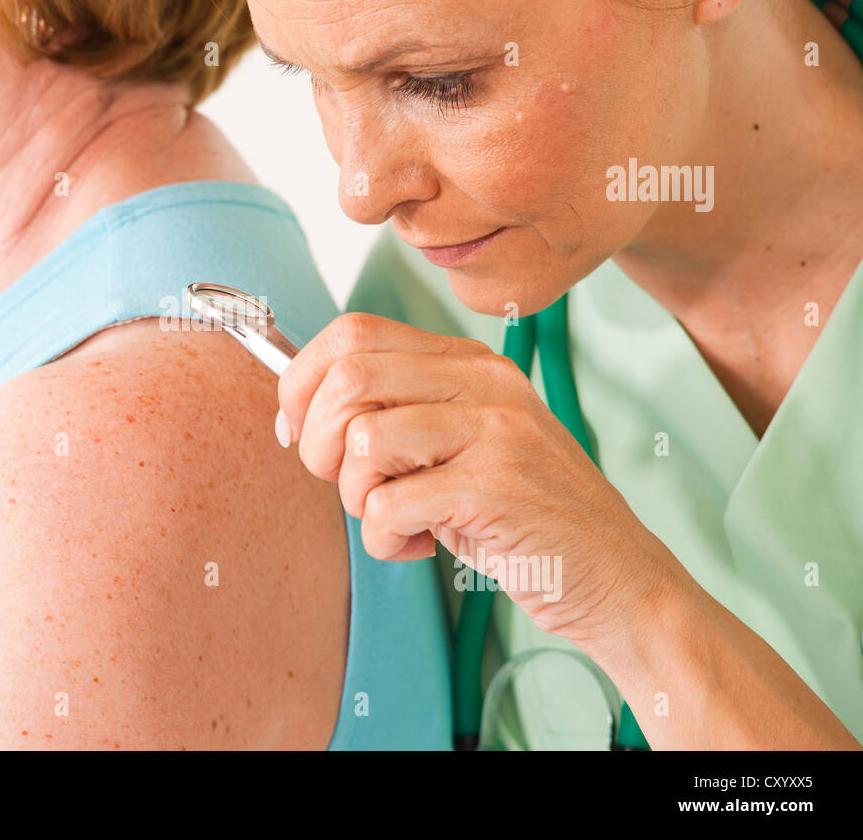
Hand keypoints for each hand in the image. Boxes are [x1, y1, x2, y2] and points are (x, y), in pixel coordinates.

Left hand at [276, 312, 679, 649]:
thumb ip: (394, 415)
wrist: (617, 578)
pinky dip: (384, 539)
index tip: (295, 431)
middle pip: (348, 376)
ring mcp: (497, 430)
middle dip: (317, 442)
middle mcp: (483, 382)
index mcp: (468, 362)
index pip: (353, 334)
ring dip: (354, 495)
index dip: (302, 382)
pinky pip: (388, 504)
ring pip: (362, 438)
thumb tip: (295, 409)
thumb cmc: (520, 516)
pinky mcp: (498, 486)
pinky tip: (421, 547)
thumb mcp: (458, 446)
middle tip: (344, 485)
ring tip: (392, 519)